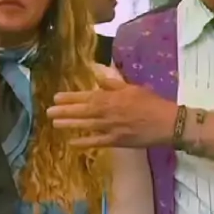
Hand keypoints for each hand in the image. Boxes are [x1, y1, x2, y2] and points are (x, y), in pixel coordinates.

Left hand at [47, 72, 177, 148]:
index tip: (56, 97)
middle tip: (48, 112)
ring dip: (69, 125)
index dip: (70, 97)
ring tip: (55, 124)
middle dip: (64, 111)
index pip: (86, 97)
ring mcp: (110, 128)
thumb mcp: (131, 87)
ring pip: (85, 126)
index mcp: (110, 98)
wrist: (166, 123)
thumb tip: (97, 70)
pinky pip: (96, 142)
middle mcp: (107, 113)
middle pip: (81, 112)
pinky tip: (72, 143)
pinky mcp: (116, 141)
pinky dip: (84, 143)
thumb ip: (112, 81)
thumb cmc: (150, 102)